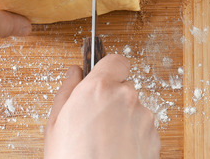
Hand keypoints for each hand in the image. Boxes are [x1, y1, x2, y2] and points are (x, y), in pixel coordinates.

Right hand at [44, 54, 160, 158]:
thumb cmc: (71, 158)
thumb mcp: (55, 123)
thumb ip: (67, 90)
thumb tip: (75, 72)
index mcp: (99, 88)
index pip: (116, 60)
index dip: (108, 70)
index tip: (100, 80)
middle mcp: (126, 97)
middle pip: (124, 87)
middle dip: (112, 100)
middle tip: (94, 121)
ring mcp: (144, 117)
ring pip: (134, 109)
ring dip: (123, 120)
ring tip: (103, 142)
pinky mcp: (154, 138)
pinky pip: (143, 129)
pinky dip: (133, 137)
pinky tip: (116, 151)